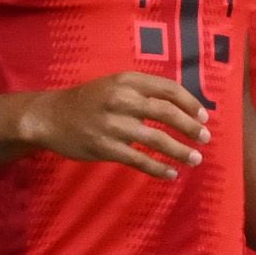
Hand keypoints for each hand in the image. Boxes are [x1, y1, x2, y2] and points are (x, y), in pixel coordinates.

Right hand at [18, 72, 208, 179]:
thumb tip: (183, 107)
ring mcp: (113, 125)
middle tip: (206, 138)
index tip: (205, 116)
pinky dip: (159, 168)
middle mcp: (122, 99)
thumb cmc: (89, 101)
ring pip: (157, 139)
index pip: (169, 89)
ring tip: (196, 159)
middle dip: (191, 128)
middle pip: (168, 113)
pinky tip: (172, 174)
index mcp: (127, 81)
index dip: (191, 103)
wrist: (49, 117)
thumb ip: (144, 91)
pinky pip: (139, 160)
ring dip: (181, 151)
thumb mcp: (115, 84)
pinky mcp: (105, 147)